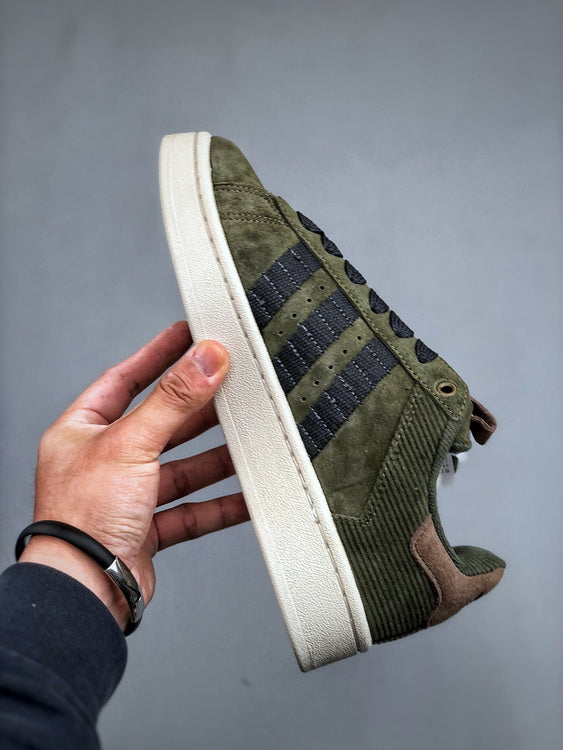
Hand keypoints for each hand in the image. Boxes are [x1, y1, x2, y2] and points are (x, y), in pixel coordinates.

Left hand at [19, 321, 248, 629]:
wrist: (84, 591)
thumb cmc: (80, 520)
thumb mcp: (130, 443)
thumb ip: (173, 400)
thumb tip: (204, 359)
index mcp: (84, 432)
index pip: (124, 379)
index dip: (158, 356)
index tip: (187, 334)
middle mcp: (104, 462)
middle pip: (161, 424)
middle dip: (198, 410)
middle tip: (232, 387)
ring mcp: (127, 497)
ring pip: (182, 468)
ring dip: (216, 458)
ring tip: (249, 441)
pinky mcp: (147, 529)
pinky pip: (193, 510)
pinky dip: (220, 504)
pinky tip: (246, 497)